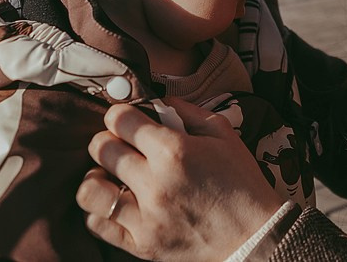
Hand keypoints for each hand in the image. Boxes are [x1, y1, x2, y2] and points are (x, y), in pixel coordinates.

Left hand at [76, 101, 285, 260]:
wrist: (256, 234)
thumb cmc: (241, 181)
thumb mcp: (223, 133)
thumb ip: (186, 111)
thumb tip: (156, 101)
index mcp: (175, 150)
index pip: (119, 120)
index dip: (118, 114)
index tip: (124, 119)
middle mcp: (155, 183)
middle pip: (100, 149)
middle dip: (107, 140)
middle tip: (120, 144)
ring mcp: (146, 217)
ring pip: (90, 189)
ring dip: (97, 176)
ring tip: (111, 175)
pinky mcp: (142, 244)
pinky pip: (98, 224)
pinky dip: (99, 210)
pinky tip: (115, 201)